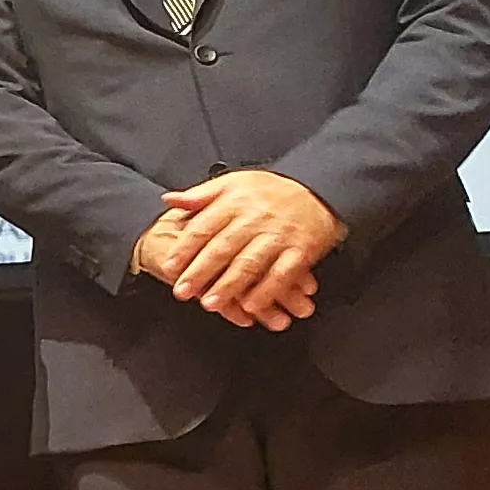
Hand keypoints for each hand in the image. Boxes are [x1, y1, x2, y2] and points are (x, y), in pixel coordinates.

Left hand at [151, 169, 342, 327]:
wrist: (320, 188)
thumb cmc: (273, 189)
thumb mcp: (233, 182)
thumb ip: (201, 195)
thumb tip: (170, 200)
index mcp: (235, 202)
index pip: (204, 227)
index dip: (185, 249)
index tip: (170, 267)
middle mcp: (255, 218)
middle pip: (223, 248)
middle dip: (200, 272)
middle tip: (183, 291)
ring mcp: (279, 235)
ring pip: (250, 263)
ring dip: (229, 286)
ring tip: (211, 303)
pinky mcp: (301, 250)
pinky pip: (282, 274)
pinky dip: (267, 291)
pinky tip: (252, 306)